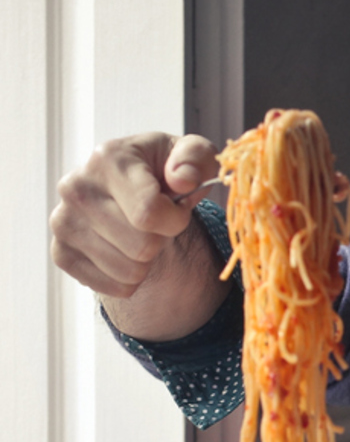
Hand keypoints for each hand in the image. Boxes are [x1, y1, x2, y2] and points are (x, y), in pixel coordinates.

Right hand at [50, 132, 229, 338]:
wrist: (134, 188)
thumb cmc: (169, 171)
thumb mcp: (193, 155)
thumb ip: (196, 158)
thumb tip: (182, 178)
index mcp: (107, 158)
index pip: (148, 213)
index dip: (176, 220)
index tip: (177, 208)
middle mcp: (76, 187)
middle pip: (142, 247)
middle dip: (162, 239)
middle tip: (156, 221)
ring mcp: (63, 222)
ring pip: (130, 271)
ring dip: (147, 259)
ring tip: (140, 232)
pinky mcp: (61, 252)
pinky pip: (113, 287)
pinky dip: (131, 278)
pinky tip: (126, 250)